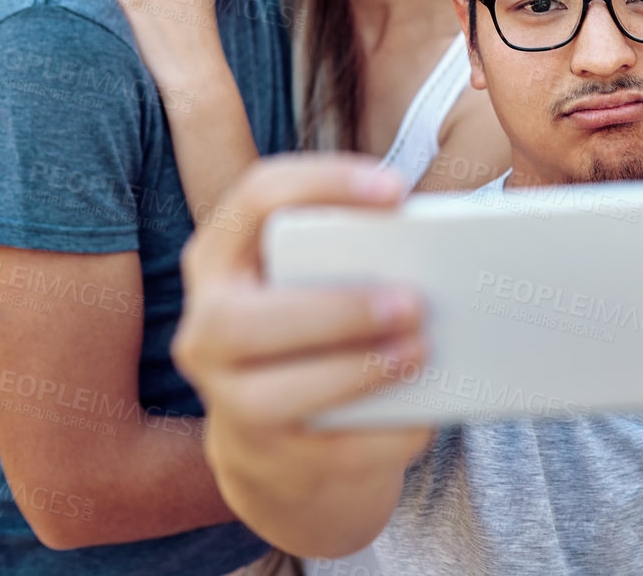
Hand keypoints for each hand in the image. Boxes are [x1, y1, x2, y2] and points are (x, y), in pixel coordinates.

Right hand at [172, 155, 433, 521]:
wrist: (276, 439)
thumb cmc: (315, 330)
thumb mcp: (315, 280)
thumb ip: (354, 255)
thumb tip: (436, 248)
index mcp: (220, 257)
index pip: (257, 197)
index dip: (325, 184)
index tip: (397, 190)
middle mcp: (206, 327)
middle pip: (248, 319)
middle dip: (336, 310)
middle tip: (412, 301)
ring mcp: (224, 400)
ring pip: (272, 396)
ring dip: (356, 372)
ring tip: (419, 352)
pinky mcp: (261, 458)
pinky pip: (324, 453)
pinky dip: (381, 435)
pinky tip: (421, 416)